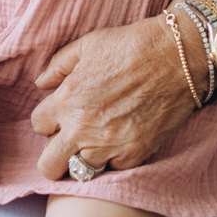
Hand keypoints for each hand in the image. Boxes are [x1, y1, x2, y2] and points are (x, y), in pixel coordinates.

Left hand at [28, 18, 195, 180]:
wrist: (177, 56)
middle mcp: (82, 129)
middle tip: (69, 144)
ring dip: (85, 158)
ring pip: (81, 171)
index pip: (39, 125)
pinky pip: (113, 168)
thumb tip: (42, 83)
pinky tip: (121, 140)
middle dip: (54, 156)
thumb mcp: (89, 44)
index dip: (50, 120)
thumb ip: (59, 65)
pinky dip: (114, 158)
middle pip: (49, 165)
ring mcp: (108, 145)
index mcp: (66, 101)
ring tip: (97, 142)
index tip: (62, 116)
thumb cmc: (132, 45)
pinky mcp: (134, 154)